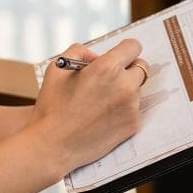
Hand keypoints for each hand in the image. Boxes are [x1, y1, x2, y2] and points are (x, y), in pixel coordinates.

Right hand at [26, 39, 145, 177]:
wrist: (52, 145)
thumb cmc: (52, 107)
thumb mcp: (58, 68)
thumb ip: (79, 52)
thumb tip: (96, 56)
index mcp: (107, 68)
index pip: (133, 47)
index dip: (125, 49)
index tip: (119, 55)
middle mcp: (124, 86)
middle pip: (140, 67)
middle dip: (126, 69)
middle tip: (109, 79)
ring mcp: (131, 107)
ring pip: (136, 90)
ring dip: (124, 90)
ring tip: (99, 102)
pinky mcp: (132, 125)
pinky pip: (133, 110)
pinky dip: (122, 110)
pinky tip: (102, 116)